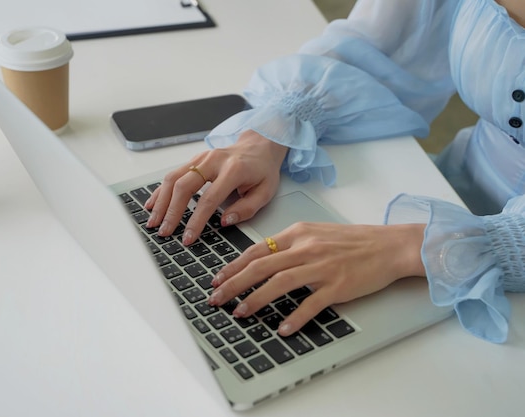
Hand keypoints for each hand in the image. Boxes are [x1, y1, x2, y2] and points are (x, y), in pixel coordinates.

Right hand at [144, 130, 287, 244]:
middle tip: (164, 231)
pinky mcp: (194, 159)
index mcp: (233, 170)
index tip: (188, 237)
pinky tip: (152, 204)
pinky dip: (160, 190)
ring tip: (154, 222)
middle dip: (171, 212)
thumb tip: (224, 221)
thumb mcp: (265, 192)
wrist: (259, 145)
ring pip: (173, 178)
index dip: (196, 220)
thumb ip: (246, 209)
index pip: (209, 199)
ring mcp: (201, 158)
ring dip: (161, 202)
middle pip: (184, 186)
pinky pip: (172, 174)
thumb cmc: (262, 170)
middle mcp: (213, 161)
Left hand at [208, 222, 425, 335]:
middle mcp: (306, 248)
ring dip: (256, 298)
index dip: (233, 265)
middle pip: (261, 266)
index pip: (257, 249)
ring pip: (280, 282)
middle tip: (216, 298)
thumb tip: (263, 260)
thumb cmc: (353, 240)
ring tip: (240, 312)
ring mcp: (322, 267)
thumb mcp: (316, 233)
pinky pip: (311, 303)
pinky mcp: (338, 285)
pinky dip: (296, 317)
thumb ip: (290, 244)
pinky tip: (283, 328)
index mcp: (298, 233)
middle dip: (233, 283)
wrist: (389, 245)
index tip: (217, 278)